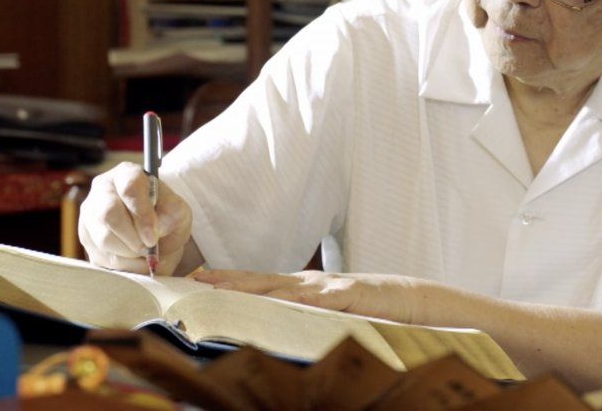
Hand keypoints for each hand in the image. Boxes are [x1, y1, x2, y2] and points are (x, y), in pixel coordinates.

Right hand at [78, 162, 192, 274]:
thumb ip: (173, 212)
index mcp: (126, 174)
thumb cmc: (165, 217)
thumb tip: (158, 227)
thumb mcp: (178, 211)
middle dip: (133, 238)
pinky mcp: (85, 238)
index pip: (130, 187)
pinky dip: (123, 265)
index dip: (142, 214)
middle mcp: (102, 190)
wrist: (154, 235)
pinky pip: (101, 256)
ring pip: (104, 239)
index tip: (153, 237)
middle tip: (149, 248)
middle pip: (109, 213)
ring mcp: (89, 214)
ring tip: (145, 253)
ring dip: (130, 254)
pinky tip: (135, 260)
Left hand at [193, 269, 427, 323]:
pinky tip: (293, 302)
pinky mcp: (351, 296)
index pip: (258, 281)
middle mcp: (308, 283)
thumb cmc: (359, 306)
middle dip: (232, 281)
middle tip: (203, 282)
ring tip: (231, 292)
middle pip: (264, 281)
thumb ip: (296, 312)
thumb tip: (264, 323)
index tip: (200, 278)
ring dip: (258, 290)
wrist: (401, 297)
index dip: (230, 279)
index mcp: (299, 286)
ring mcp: (328, 287)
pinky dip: (308, 301)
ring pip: (287, 288)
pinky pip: (326, 300)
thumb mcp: (321, 311)